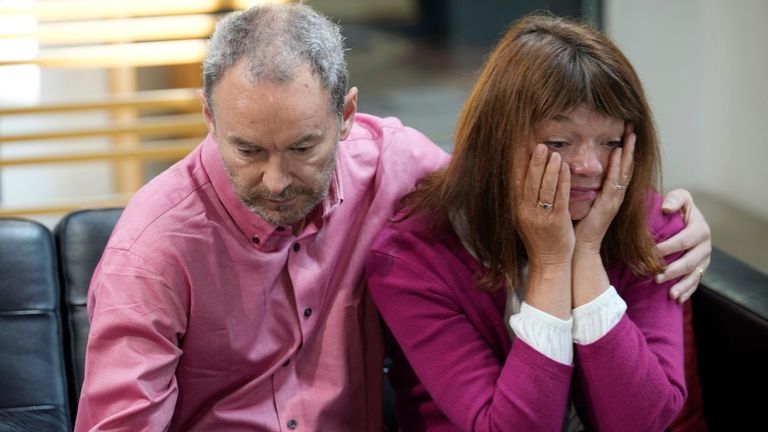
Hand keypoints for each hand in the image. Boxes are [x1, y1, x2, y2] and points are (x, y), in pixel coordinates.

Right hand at [512, 144, 573, 318]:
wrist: (548, 262)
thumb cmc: (540, 238)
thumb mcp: (526, 217)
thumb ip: (524, 198)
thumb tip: (524, 176)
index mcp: (517, 209)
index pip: (515, 181)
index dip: (517, 163)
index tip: (519, 145)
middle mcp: (525, 211)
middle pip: (528, 181)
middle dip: (533, 161)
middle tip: (539, 144)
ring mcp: (540, 216)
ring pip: (543, 187)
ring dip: (548, 168)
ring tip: (553, 152)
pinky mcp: (556, 221)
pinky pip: (558, 196)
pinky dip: (561, 181)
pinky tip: (564, 168)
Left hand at [573, 126, 634, 253]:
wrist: (580, 248)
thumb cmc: (577, 226)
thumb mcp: (582, 201)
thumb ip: (582, 187)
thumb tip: (573, 168)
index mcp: (609, 194)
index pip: (619, 168)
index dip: (624, 151)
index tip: (624, 132)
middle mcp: (615, 195)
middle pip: (626, 166)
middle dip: (630, 146)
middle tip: (632, 127)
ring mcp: (614, 200)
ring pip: (624, 171)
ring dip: (628, 152)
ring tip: (631, 134)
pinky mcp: (608, 205)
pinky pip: (614, 182)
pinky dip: (617, 167)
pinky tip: (618, 152)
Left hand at [655, 189, 711, 301]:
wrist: (683, 218)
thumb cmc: (677, 207)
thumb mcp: (679, 198)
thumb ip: (675, 199)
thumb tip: (666, 208)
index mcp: (700, 228)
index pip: (684, 240)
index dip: (668, 247)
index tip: (651, 253)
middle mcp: (705, 245)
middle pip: (690, 261)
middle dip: (673, 270)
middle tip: (655, 277)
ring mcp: (704, 258)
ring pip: (695, 275)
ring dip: (681, 285)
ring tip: (669, 293)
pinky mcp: (701, 268)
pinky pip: (696, 282)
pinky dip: (687, 291)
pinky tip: (677, 299)